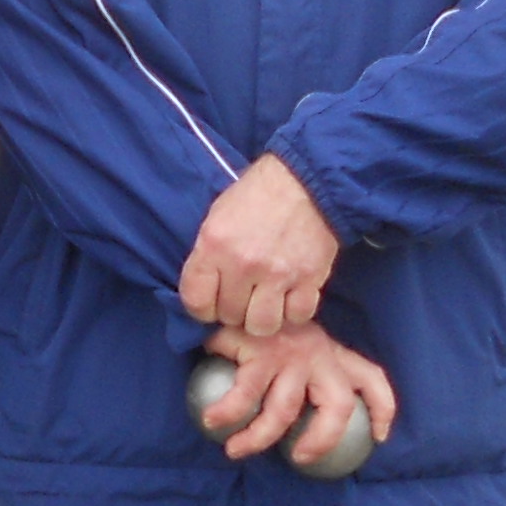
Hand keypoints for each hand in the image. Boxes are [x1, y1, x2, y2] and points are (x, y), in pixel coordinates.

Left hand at [181, 154, 337, 338]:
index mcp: (214, 245)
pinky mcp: (309, 278)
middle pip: (229, 316)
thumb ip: (208, 256)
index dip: (202, 308)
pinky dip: (293, 311)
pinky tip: (290, 297)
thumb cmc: (256, 196)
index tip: (212, 302)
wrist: (305, 180)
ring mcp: (278, 274)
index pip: (195, 302)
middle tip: (243, 296)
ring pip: (261, 325)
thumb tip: (204, 293)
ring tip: (266, 302)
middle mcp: (243, 264)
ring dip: (262, 318)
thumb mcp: (216, 218)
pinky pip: (297, 316)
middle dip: (234, 310)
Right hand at [193, 320, 397, 470]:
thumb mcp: (293, 337)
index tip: (379, 436)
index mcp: (331, 351)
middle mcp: (318, 353)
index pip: (370, 377)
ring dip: (258, 437)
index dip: (382, 409)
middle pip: (338, 405)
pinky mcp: (261, 351)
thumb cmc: (260, 322)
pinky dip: (228, 413)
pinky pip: (245, 395)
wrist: (233, 282)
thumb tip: (289, 409)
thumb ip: (301, 362)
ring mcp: (290, 353)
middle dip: (322, 439)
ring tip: (234, 450)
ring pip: (284, 409)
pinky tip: (212, 421)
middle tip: (299, 458)